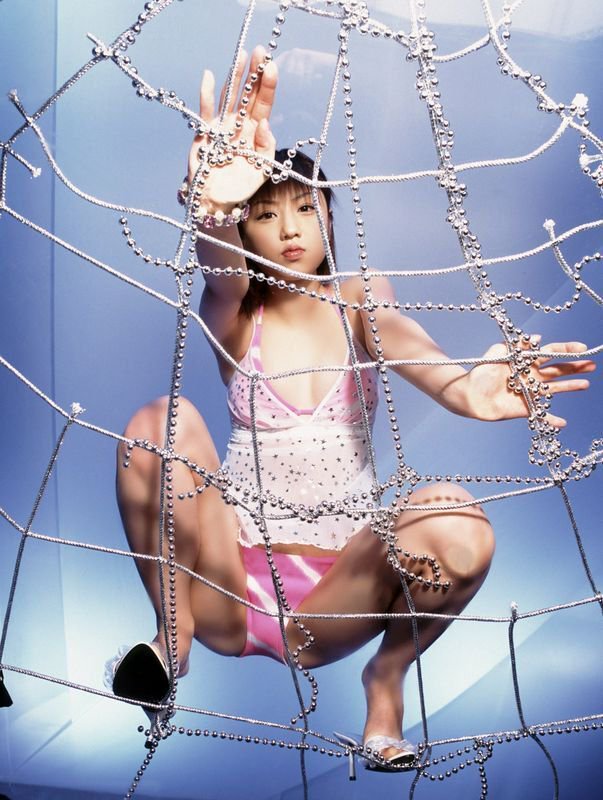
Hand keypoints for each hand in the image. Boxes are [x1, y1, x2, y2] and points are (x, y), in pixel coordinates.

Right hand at [187, 46, 276, 209]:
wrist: (217, 202)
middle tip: (260, 51)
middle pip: (247, 94)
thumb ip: (267, 148)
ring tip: (241, 55)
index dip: (268, 85)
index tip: (271, 67)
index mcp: (256, 132)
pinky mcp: (205, 133)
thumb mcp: (262, 170)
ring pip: (228, 97)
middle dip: (253, 73)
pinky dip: (206, 94)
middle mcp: (239, 125)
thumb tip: (265, 123)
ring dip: (234, 77)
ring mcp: (222, 127)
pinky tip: (209, 75)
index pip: (264, 104)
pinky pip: (206, 110)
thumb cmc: (241, 188)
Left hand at [465, 337, 594, 426]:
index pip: (550, 353)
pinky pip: (541, 414)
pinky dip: (551, 419)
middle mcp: (531, 376)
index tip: (582, 347)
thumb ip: (516, 345)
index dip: (566, 349)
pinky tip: (563, 423)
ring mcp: (529, 392)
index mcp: (525, 361)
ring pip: (554, 389)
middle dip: (574, 367)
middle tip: (592, 365)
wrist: (468, 393)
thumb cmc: (481, 371)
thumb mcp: (498, 352)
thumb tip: (538, 338)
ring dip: (570, 387)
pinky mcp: (524, 408)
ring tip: (586, 384)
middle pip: (557, 370)